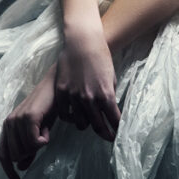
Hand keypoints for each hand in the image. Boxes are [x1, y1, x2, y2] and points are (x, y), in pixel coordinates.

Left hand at [0, 64, 56, 178]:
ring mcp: (17, 119)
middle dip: (31, 153)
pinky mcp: (28, 116)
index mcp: (8, 127)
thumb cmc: (48, 108)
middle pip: (17, 156)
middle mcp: (9, 123)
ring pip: (25, 150)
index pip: (3, 156)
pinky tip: (47, 130)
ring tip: (45, 129)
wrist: (56, 86)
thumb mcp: (38, 131)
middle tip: (42, 136)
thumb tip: (20, 167)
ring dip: (39, 144)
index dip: (9, 172)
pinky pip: (34, 142)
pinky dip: (43, 140)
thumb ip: (28, 149)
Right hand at [54, 24, 120, 141]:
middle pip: (98, 126)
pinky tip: (73, 115)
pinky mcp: (61, 92)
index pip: (114, 121)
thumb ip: (109, 95)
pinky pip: (65, 114)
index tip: (117, 135)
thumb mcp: (111, 77)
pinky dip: (70, 118)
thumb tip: (110, 109)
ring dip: (86, 125)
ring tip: (89, 123)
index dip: (116, 130)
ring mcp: (74, 96)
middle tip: (108, 136)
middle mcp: (90, 99)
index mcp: (105, 95)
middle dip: (105, 134)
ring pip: (80, 123)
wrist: (83, 42)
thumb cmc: (100, 57)